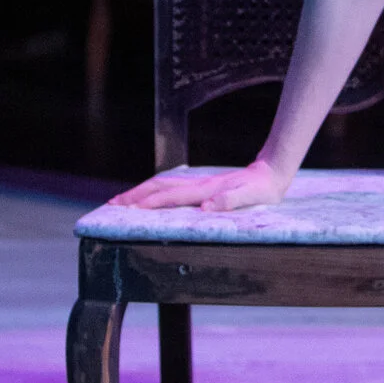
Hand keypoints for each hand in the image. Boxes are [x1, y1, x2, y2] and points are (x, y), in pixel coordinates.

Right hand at [109, 160, 290, 212]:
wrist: (271, 172)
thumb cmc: (262, 189)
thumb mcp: (251, 197)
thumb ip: (230, 200)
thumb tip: (207, 206)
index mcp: (205, 190)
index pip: (170, 197)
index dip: (148, 203)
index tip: (127, 209)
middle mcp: (198, 185)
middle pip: (159, 186)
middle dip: (134, 195)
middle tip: (111, 204)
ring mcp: (198, 184)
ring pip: (163, 185)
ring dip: (141, 191)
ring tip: (122, 200)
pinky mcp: (202, 186)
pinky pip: (171, 188)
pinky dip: (154, 191)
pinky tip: (149, 197)